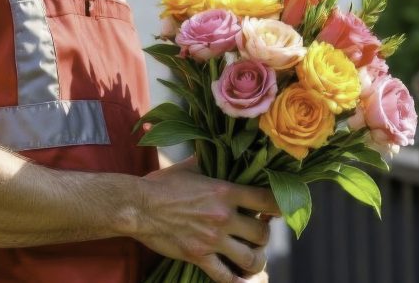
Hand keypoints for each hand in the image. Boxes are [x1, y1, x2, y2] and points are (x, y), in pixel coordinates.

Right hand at [133, 158, 278, 282]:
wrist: (138, 206)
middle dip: (263, 236)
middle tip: (256, 234)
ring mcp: (212, 239)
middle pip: (262, 233)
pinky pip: (225, 276)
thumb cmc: (162, 184)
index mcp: (225, 191)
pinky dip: (235, 280)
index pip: (267, 199)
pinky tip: (238, 278)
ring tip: (250, 257)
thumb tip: (219, 149)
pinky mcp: (199, 256)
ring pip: (250, 258)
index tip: (279, 210)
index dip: (280, 206)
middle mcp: (223, 216)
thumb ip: (211, 162)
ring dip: (255, 260)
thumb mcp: (190, 167)